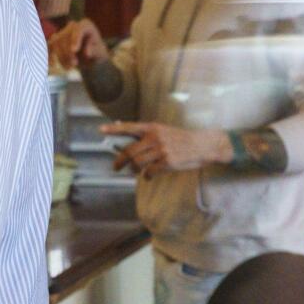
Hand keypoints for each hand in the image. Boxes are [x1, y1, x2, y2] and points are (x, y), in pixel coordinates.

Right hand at [47, 19, 108, 69]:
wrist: (89, 59)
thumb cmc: (97, 54)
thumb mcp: (100, 54)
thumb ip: (95, 51)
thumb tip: (87, 53)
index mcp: (86, 25)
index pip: (79, 29)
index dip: (76, 39)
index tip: (74, 50)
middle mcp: (73, 26)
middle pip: (65, 36)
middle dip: (68, 52)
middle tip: (74, 65)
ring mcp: (62, 32)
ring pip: (56, 42)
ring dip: (61, 57)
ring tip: (69, 68)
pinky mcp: (55, 41)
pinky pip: (49, 47)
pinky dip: (50, 56)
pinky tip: (53, 65)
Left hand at [102, 122, 230, 177]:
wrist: (203, 145)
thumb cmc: (180, 139)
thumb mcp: (163, 131)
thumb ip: (145, 134)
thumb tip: (123, 131)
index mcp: (152, 128)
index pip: (129, 127)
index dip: (114, 129)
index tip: (100, 130)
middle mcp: (155, 137)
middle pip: (129, 151)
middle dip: (119, 161)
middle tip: (116, 167)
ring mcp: (161, 150)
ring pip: (138, 163)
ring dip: (134, 170)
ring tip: (136, 171)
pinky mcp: (167, 162)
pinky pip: (149, 172)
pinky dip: (146, 176)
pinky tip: (148, 176)